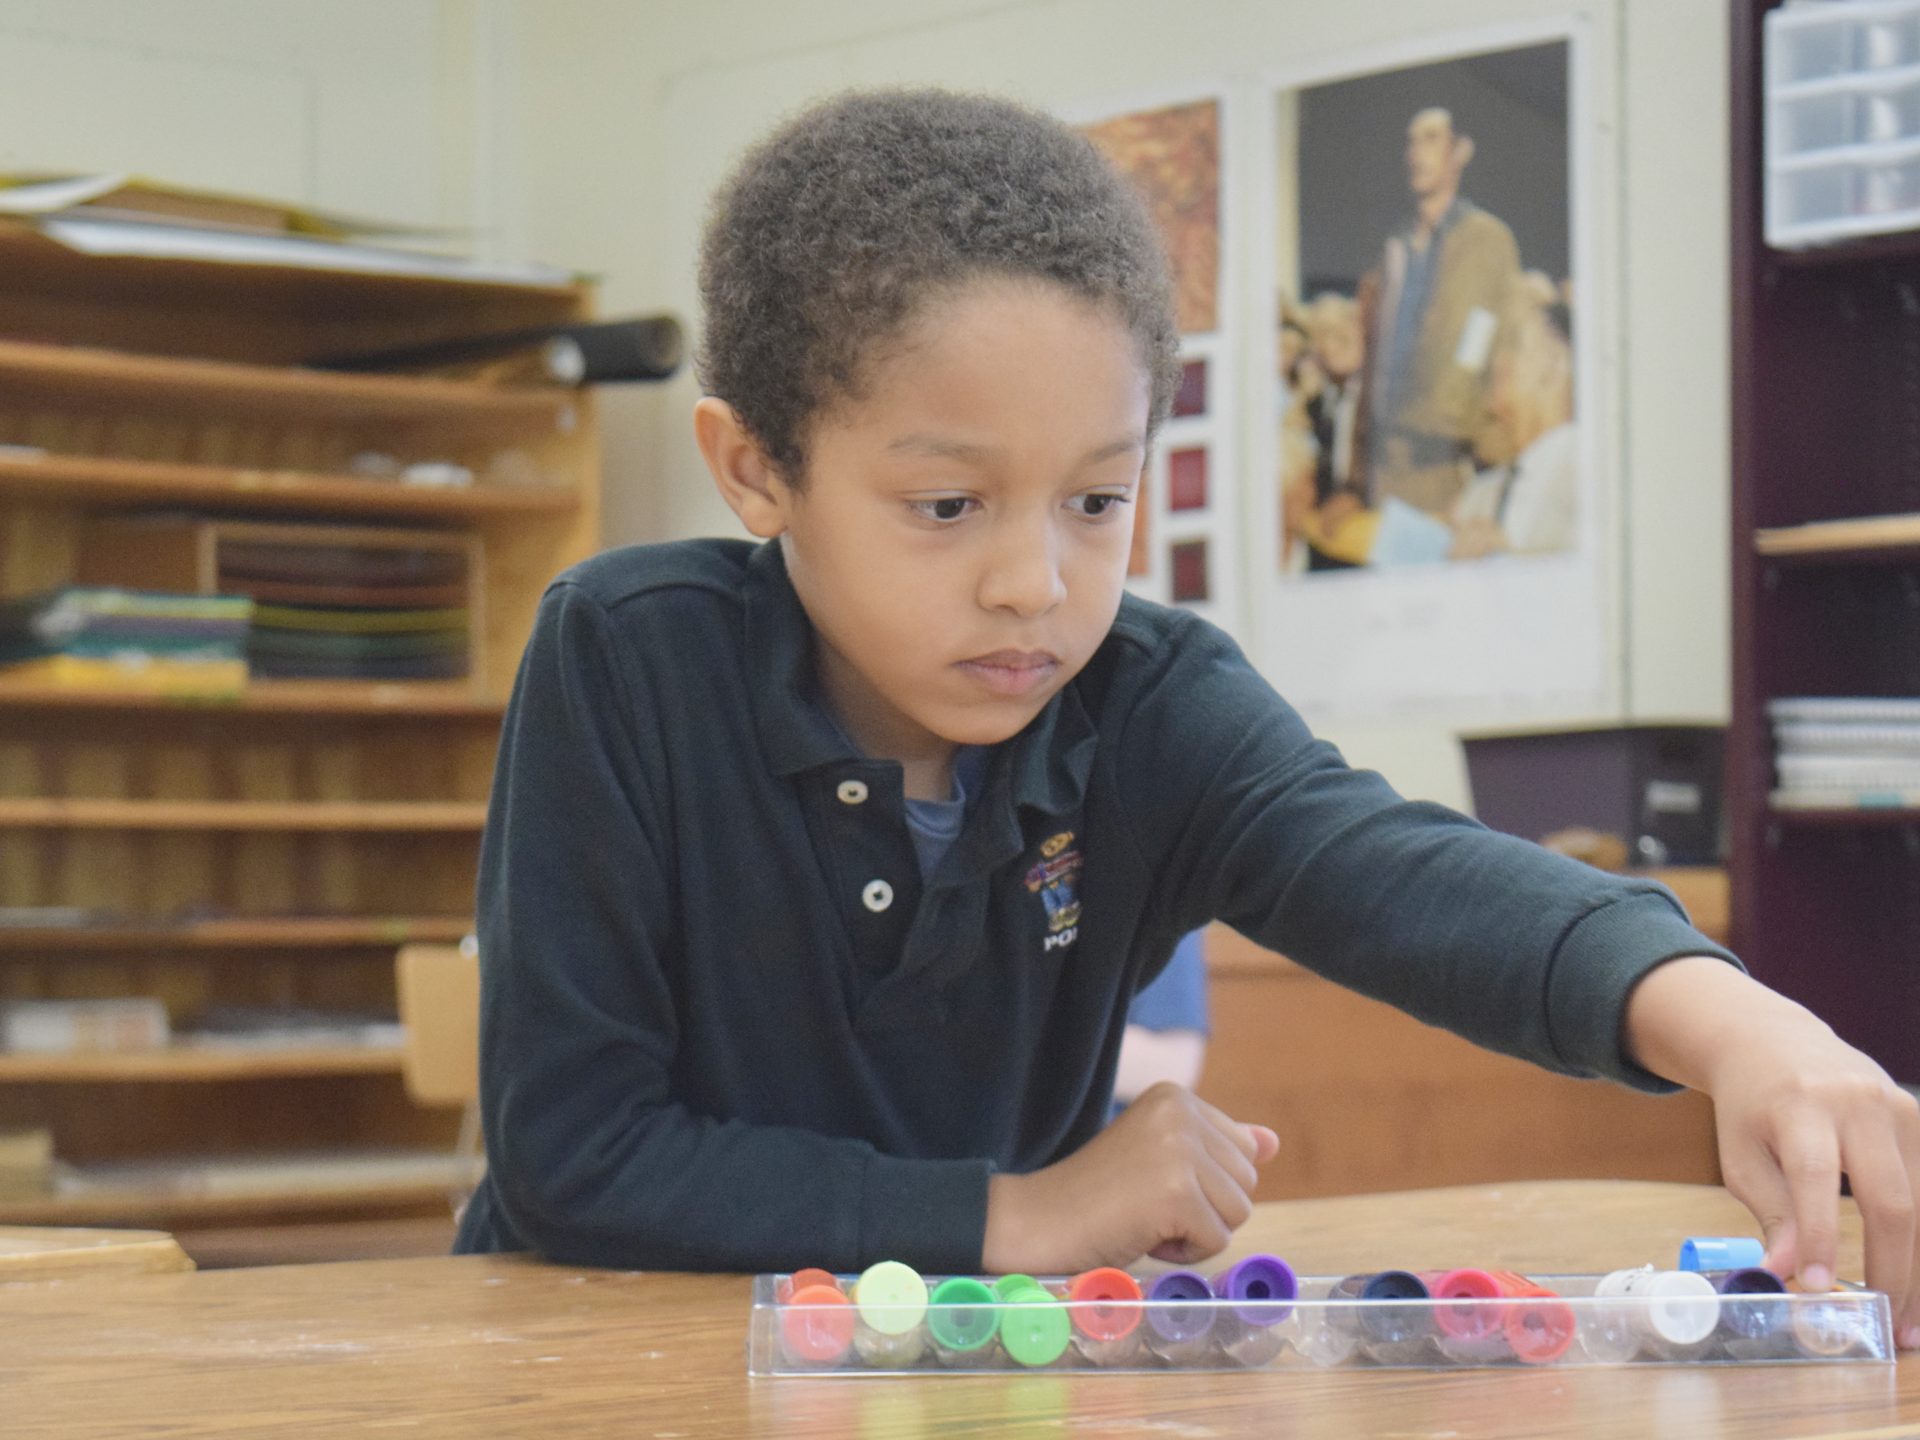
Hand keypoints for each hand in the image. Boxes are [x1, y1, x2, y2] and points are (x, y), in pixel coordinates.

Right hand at [981, 1083, 1278, 1274]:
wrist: (1038, 1220)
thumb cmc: (1096, 1194)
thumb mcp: (1161, 1158)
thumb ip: (1215, 1146)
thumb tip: (1271, 1141)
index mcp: (1176, 1096)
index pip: (1242, 1152)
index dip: (1203, 1184)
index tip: (1151, 1183)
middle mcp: (1180, 1112)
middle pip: (1246, 1182)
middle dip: (1204, 1208)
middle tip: (1145, 1204)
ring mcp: (1179, 1151)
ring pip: (1238, 1212)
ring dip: (1196, 1232)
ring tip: (1144, 1217)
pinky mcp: (1177, 1193)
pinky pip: (1217, 1240)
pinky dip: (1184, 1253)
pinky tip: (1142, 1234)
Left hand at [1625, 958, 1919, 1348]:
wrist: (1775, 1044)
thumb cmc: (1752, 1108)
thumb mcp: (1741, 1154)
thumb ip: (1771, 1212)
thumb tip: (1789, 1275)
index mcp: (1799, 1105)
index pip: (1815, 1178)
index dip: (1821, 1236)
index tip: (1820, 1289)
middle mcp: (1856, 1101)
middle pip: (1890, 1197)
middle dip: (1893, 1268)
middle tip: (1890, 1325)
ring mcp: (1898, 1106)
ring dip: (1918, 1264)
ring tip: (1909, 1318)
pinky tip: (1916, 1274)